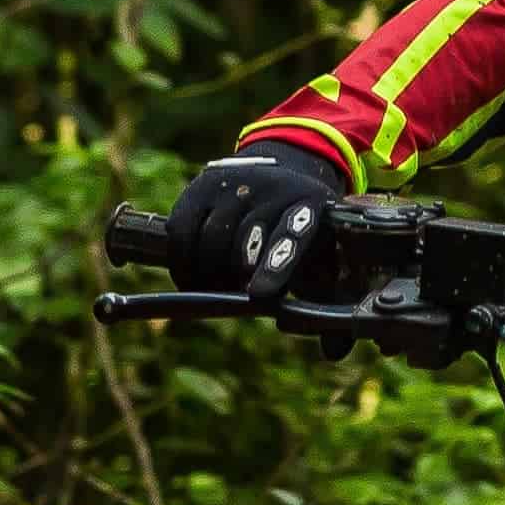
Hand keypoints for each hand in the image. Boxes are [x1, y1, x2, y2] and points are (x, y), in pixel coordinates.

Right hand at [160, 138, 348, 296]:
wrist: (284, 165)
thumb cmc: (303, 224)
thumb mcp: (324, 243)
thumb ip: (322, 284)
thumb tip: (321, 340)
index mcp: (309, 202)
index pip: (291, 234)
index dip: (274, 265)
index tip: (258, 293)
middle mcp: (271, 187)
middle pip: (243, 239)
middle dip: (234, 275)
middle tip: (233, 296)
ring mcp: (233, 183)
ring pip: (211, 236)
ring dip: (208, 273)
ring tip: (211, 291)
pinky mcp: (200, 186)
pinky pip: (181, 228)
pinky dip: (181, 260)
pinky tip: (188, 279)